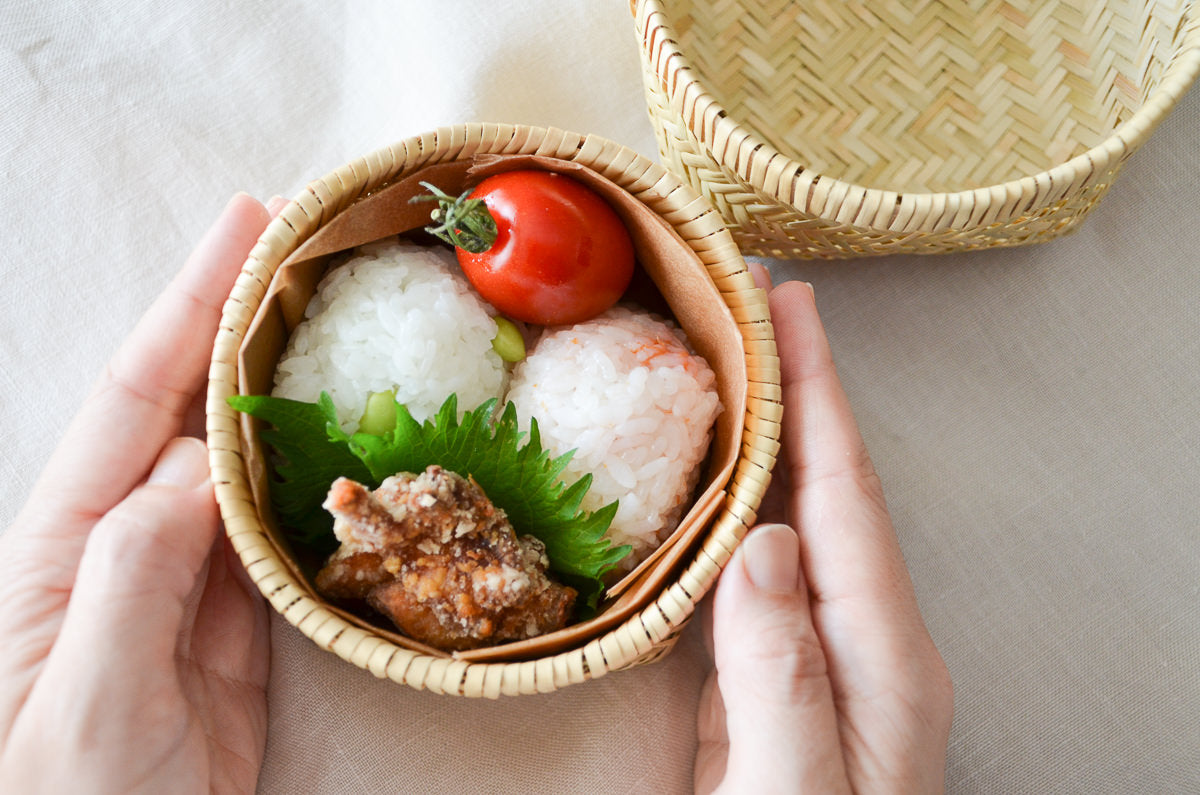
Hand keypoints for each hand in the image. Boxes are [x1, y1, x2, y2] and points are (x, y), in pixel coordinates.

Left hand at [0, 194, 278, 792]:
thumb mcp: (86, 709)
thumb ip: (131, 581)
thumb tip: (192, 466)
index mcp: (65, 546)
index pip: (135, 398)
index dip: (190, 306)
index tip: (245, 225)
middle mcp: (124, 541)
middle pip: (187, 402)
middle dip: (237, 313)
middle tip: (300, 236)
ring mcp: (184, 576)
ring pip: (239, 453)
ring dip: (283, 378)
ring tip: (332, 310)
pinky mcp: (233, 617)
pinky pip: (277, 521)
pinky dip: (314, 467)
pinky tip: (344, 431)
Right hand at [696, 270, 953, 792]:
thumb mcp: (786, 793)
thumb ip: (781, 678)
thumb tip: (761, 546)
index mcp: (884, 662)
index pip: (847, 500)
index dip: (819, 398)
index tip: (791, 311)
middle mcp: (864, 643)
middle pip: (832, 491)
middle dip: (805, 391)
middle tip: (763, 304)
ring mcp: (821, 658)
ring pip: (796, 519)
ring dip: (774, 435)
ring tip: (743, 363)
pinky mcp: (775, 678)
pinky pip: (758, 567)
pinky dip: (740, 502)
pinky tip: (719, 477)